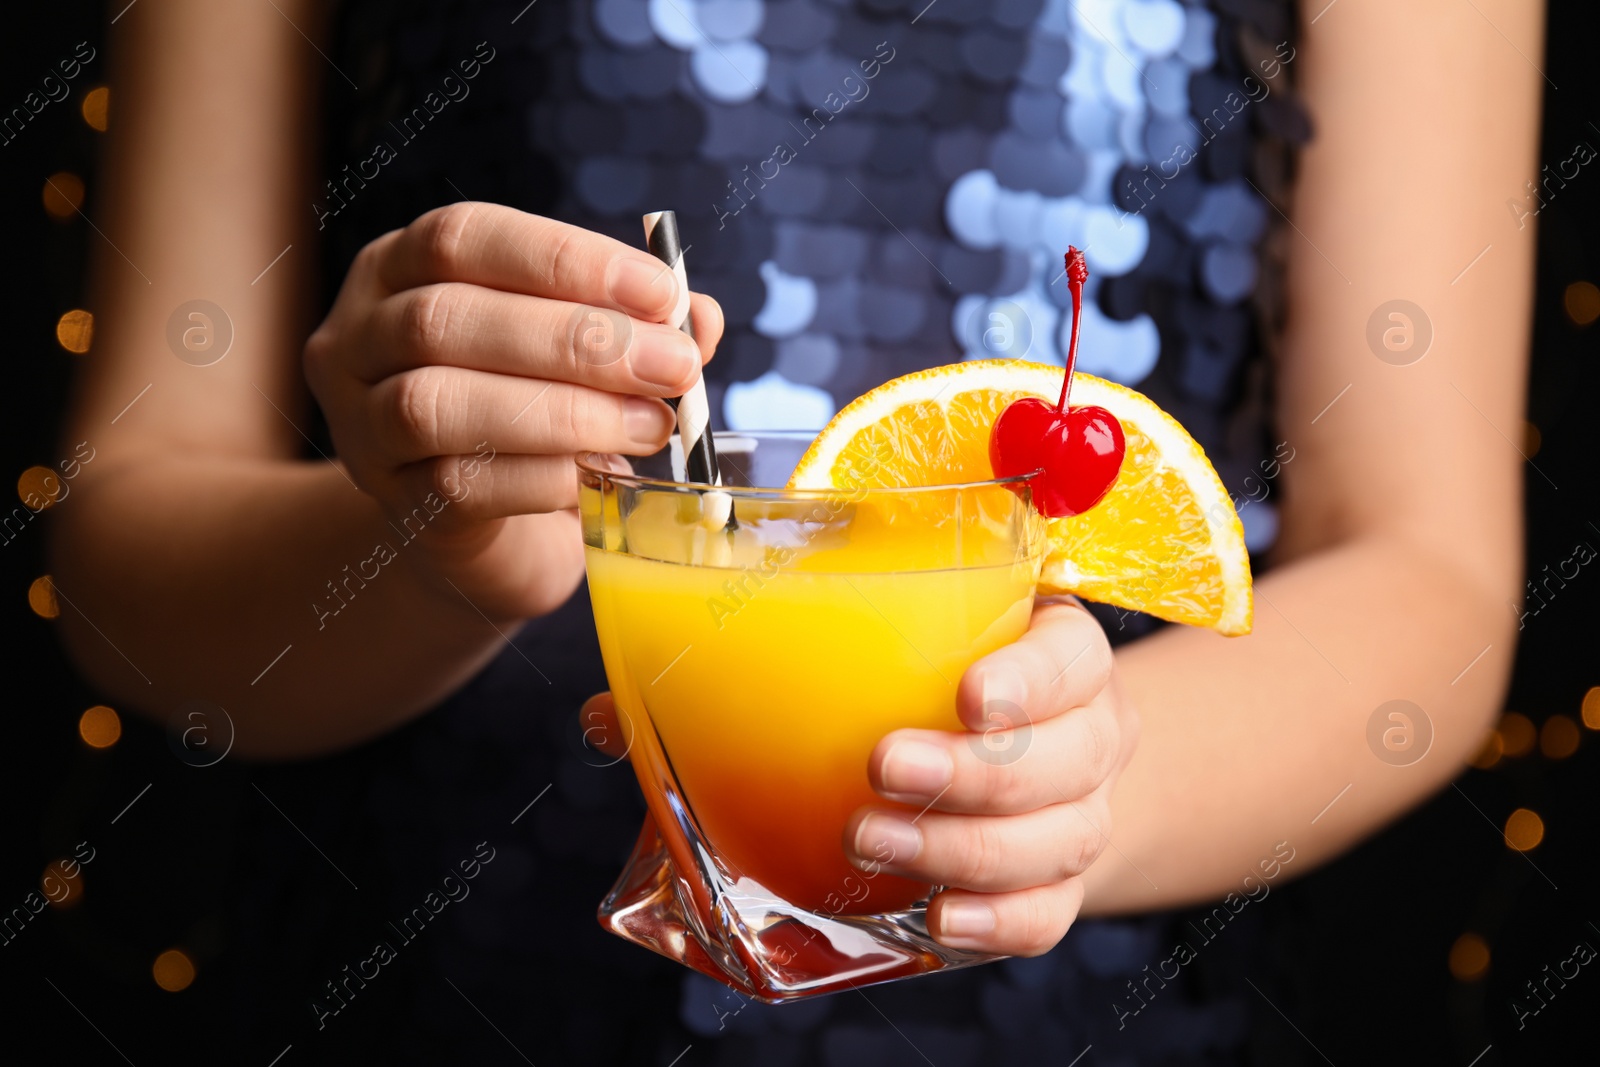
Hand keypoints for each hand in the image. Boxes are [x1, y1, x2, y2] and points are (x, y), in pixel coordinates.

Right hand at [303, 203, 721, 619]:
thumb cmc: (536, 413)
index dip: (564, 258)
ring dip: (563, 412)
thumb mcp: (584, 355)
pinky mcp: (393, 505)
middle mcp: (358, 338)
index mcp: (400, 268)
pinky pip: (456, 485)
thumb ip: (637, 325)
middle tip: (673, 368)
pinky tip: (603, 475)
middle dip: (576, 340)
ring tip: (652, 427)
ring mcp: (360, 426)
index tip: (660, 292)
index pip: (463, 237)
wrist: (488, 529)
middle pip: (445, 319)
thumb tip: (698, 317)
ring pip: (436, 404)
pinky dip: (542, 477)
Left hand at [843, 598, 1137, 955]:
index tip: (968, 696)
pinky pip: (1049, 915)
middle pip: (1070, 760)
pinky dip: (997, 922)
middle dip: (974, 772)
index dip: (1030, 682)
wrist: (1025, 751)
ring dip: (963, 849)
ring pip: (1059, 843)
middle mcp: (1093, 735)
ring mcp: (1085, 815)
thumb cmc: (951, 667)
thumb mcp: (929, 618)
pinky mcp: (1061, 885)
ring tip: (872, 841)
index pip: (1074, 660)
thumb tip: (739, 614)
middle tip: (884, 767)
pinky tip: (940, 920)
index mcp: (1071, 655)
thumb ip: (873, 605)